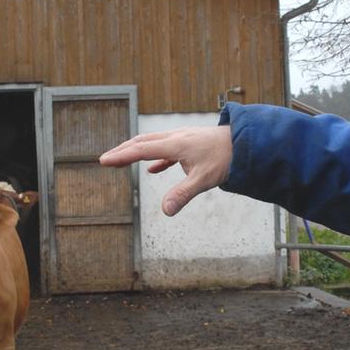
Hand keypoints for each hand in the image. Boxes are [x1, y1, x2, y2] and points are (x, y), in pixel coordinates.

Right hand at [99, 125, 231, 215]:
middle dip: (123, 151)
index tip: (104, 161)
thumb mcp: (204, 179)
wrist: (246, 142)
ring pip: (154, 143)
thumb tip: (165, 211)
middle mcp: (176, 138)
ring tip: (122, 159)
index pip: (141, 150)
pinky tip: (152, 169)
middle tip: (105, 159)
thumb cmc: (225, 159)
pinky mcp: (190, 144)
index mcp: (175, 144)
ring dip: (136, 151)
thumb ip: (182, 195)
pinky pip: (167, 150)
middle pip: (143, 142)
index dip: (121, 156)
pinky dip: (155, 158)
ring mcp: (183, 139)